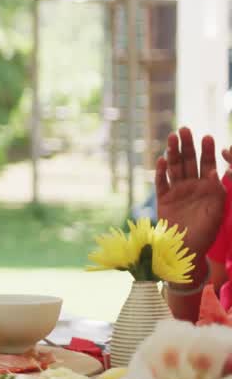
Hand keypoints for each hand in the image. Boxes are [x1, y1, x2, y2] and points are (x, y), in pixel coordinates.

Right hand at [156, 127, 225, 258]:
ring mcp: (177, 191)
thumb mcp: (218, 210)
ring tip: (172, 137)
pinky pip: (161, 182)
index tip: (207, 136)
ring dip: (173, 153)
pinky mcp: (164, 199)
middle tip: (185, 129)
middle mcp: (192, 186)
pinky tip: (161, 160)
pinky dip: (160, 172)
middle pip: (188, 161)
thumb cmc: (207, 232)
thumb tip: (214, 171)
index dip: (207, 150)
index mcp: (207, 187)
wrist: (187, 249)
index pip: (207, 164)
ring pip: (174, 167)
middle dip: (187, 145)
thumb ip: (217, 190)